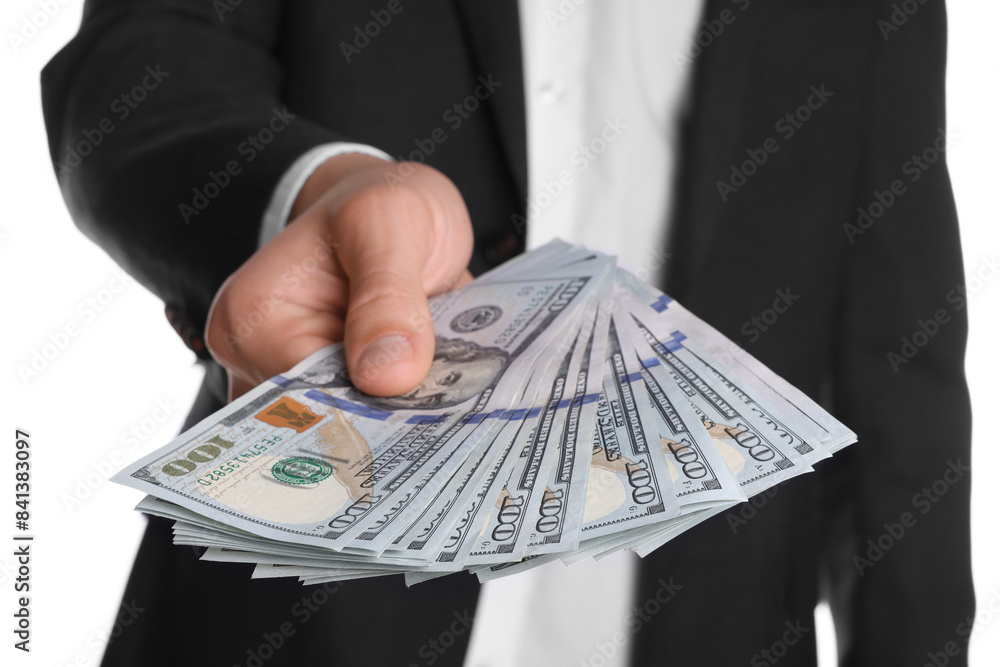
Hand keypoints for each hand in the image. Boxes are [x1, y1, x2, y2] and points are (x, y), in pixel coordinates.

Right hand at [205, 153, 473, 400]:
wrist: (388, 203)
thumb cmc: (378, 201)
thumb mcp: (389, 223)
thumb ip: (387, 296)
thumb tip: (386, 376)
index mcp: (251, 320)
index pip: (309, 398)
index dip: (372, 409)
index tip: (429, 410)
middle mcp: (256, 360)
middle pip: (327, 420)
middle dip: (391, 416)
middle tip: (451, 401)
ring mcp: (289, 382)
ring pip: (353, 429)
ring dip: (405, 417)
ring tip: (450, 391)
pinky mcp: (329, 393)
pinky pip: (368, 421)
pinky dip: (408, 412)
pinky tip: (441, 393)